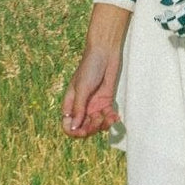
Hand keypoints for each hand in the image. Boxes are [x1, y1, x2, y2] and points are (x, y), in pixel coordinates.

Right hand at [62, 6, 128, 137]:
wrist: (105, 53)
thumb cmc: (89, 67)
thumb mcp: (82, 88)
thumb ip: (79, 108)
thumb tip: (74, 127)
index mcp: (71, 103)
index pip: (68, 124)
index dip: (74, 131)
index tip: (82, 131)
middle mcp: (82, 106)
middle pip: (83, 127)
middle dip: (91, 128)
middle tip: (98, 120)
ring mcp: (94, 105)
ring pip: (97, 124)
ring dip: (103, 124)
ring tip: (109, 117)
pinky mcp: (106, 102)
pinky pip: (108, 116)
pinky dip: (112, 119)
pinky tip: (116, 117)